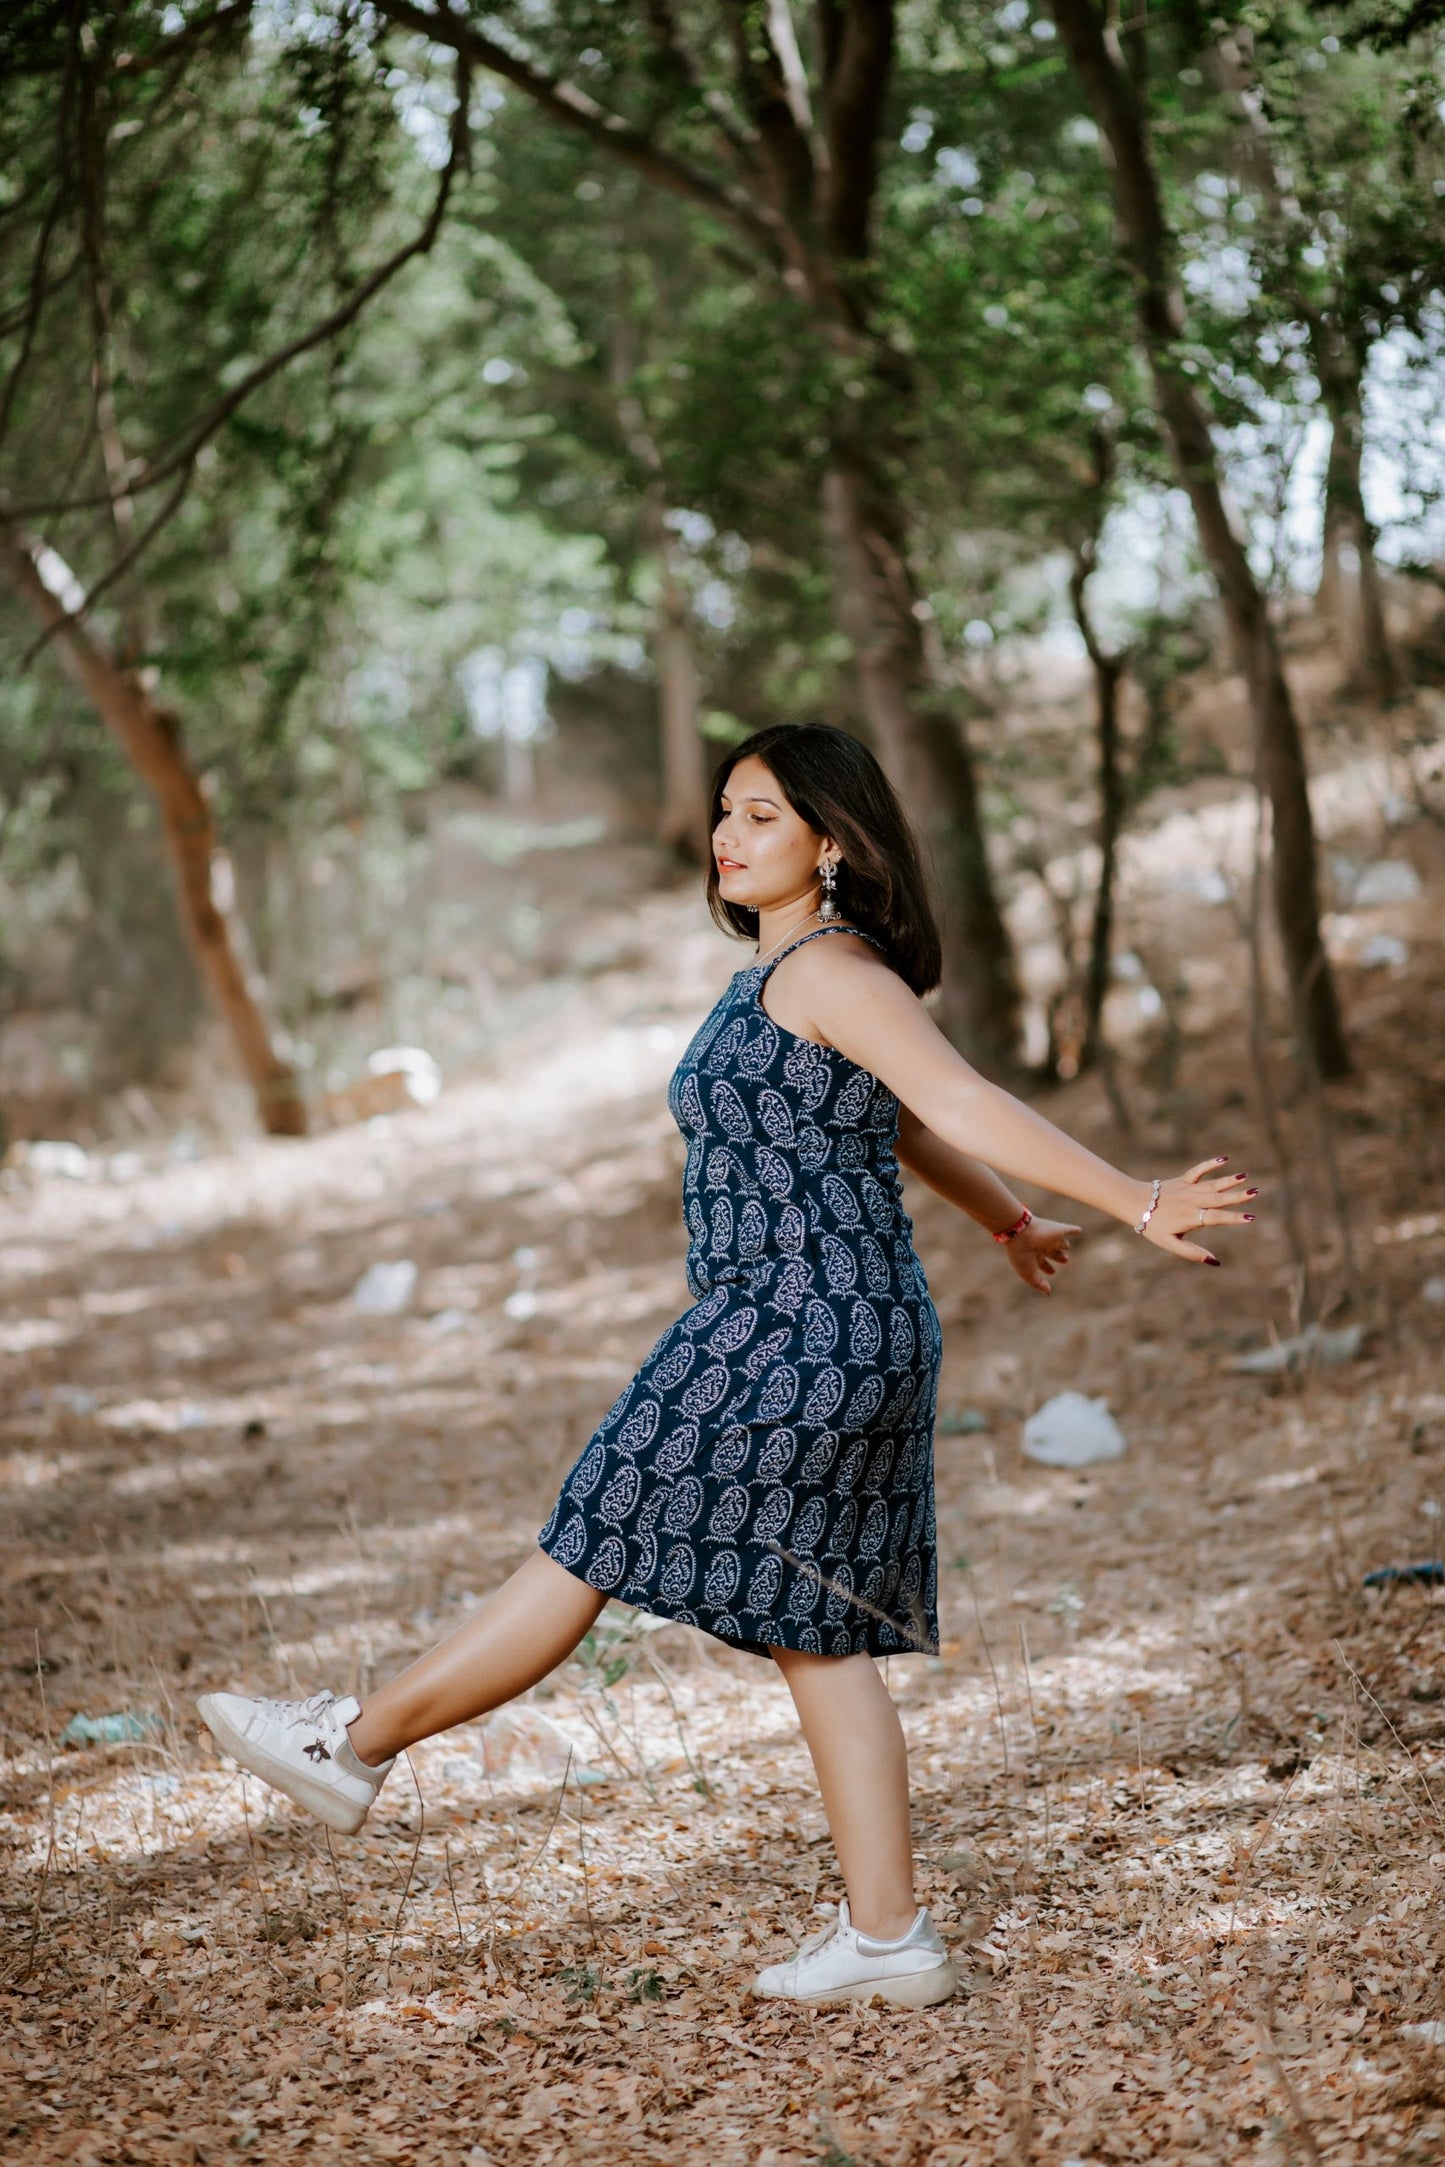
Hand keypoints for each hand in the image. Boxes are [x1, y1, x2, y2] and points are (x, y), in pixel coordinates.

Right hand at [1004, 1215, 1081, 1293]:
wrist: (1020, 1232)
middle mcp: (1040, 1245)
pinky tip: (1078, 1230)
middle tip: (1065, 1260)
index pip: (1042, 1262)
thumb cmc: (1021, 1254)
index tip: (1052, 1272)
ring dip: (1063, 1244)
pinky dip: (1073, 1230)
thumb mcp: (1029, 1273)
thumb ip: (1039, 1283)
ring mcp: (1049, 1236)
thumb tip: (1048, 1292)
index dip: (1047, 1268)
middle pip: (1051, 1252)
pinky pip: (1068, 1229)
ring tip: (1067, 1246)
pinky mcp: (1057, 1229)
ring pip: (1058, 1241)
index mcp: (1032, 1255)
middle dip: (1058, 1257)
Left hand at [1139, 1158, 1257, 1263]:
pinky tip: (1224, 1158)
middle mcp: (1191, 1202)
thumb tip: (1215, 1262)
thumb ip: (1192, 1253)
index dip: (1234, 1218)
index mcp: (1191, 1218)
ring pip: (1212, 1184)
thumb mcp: (1171, 1244)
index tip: (1250, 1217)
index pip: (1217, 1218)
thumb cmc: (1152, 1226)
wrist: (1134, 1203)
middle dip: (1238, 1196)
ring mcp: (1187, 1189)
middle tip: (1256, 1192)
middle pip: (1218, 1199)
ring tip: (1245, 1176)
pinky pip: (1198, 1170)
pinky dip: (1210, 1164)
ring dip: (1229, 1180)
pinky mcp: (1182, 1180)